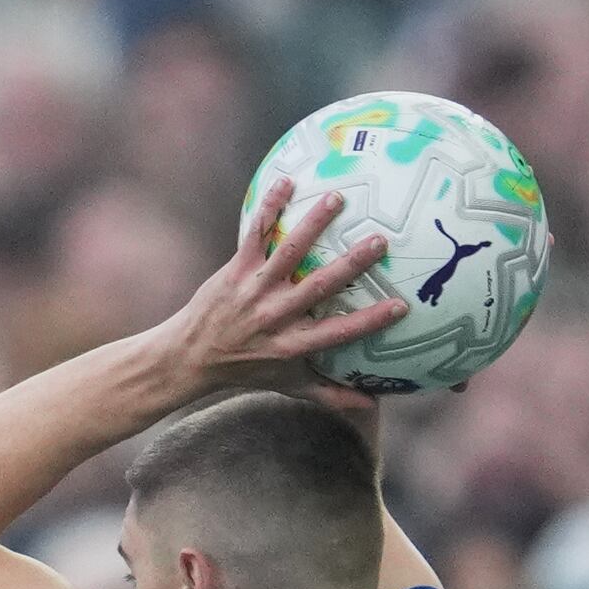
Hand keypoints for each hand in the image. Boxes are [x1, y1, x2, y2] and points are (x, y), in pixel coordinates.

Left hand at [149, 181, 408, 399]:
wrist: (187, 357)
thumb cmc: (245, 369)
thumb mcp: (288, 384)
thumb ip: (331, 393)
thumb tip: (373, 406)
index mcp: (293, 344)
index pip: (339, 333)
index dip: (369, 321)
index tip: (401, 305)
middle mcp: (275, 316)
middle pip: (318, 287)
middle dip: (350, 265)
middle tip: (381, 240)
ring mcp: (254, 291)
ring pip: (287, 253)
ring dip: (312, 225)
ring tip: (337, 198)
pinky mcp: (234, 272)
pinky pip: (253, 236)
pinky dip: (268, 208)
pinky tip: (287, 181)